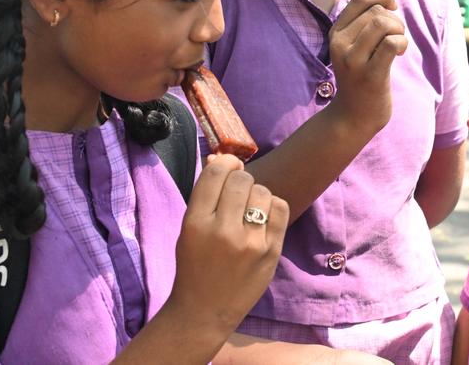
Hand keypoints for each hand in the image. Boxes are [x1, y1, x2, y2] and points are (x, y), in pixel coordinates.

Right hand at [167, 154, 288, 336]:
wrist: (204, 310)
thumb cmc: (194, 265)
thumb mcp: (188, 230)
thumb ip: (204, 197)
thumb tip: (220, 158)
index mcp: (195, 223)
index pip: (216, 173)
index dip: (226, 163)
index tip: (229, 168)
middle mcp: (223, 230)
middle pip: (242, 180)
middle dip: (240, 181)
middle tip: (237, 195)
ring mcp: (250, 241)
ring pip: (263, 192)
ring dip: (256, 195)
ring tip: (248, 211)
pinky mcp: (271, 250)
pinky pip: (280, 208)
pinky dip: (272, 207)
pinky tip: (263, 219)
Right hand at [326, 0, 408, 134]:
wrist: (354, 116)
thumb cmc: (361, 76)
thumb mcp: (354, 47)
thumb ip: (364, 23)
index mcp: (336, 33)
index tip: (392, 8)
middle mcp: (340, 44)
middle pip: (376, 11)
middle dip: (394, 19)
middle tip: (396, 36)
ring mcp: (353, 60)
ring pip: (383, 23)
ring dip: (399, 30)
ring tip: (397, 43)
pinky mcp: (370, 74)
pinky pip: (391, 43)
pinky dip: (401, 42)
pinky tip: (399, 52)